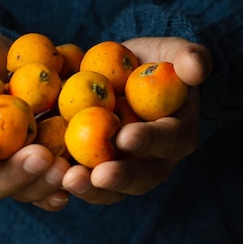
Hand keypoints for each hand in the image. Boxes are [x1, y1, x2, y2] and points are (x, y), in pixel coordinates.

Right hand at [0, 32, 69, 211]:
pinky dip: (66, 187)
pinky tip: (81, 181)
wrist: (14, 66)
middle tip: (40, 157)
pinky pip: (53, 186)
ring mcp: (16, 169)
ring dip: (46, 183)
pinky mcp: (45, 167)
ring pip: (27, 189)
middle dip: (17, 174)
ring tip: (65, 169)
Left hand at [61, 37, 211, 204]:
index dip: (149, 141)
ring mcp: (125, 170)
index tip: (125, 137)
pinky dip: (65, 183)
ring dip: (90, 189)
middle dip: (119, 178)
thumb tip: (196, 69)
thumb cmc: (156, 62)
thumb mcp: (175, 52)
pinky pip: (84, 183)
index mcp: (178, 134)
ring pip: (112, 191)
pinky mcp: (96, 170)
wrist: (126, 73)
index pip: (167, 140)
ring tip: (67, 180)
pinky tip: (45, 175)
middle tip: (96, 175)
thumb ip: (190, 57)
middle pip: (142, 178)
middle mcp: (155, 161)